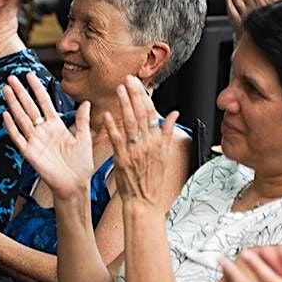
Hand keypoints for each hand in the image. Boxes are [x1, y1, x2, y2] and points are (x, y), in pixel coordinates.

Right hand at [2, 74, 94, 201]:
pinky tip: (6, 114)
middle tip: (11, 77)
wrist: (75, 184)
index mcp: (56, 125)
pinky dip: (12, 127)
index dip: (37, 88)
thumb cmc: (81, 164)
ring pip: (22, 118)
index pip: (44, 102)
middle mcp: (43, 131)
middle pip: (29, 107)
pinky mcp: (30, 153)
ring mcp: (35, 141)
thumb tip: (87, 102)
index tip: (29, 75)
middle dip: (20, 92)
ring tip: (6, 90)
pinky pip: (18, 138)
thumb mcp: (84, 138)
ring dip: (13, 104)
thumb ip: (83, 120)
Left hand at [104, 75, 180, 209]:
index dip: (144, 96)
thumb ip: (168, 133)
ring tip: (119, 89)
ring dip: (124, 105)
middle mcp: (148, 144)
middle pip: (140, 114)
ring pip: (129, 123)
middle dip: (134, 95)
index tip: (138, 83)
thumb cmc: (153, 181)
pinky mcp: (122, 159)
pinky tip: (107, 115)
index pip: (151, 113)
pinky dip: (112, 127)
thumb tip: (174, 114)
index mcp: (159, 141)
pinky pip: (116, 140)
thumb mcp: (166, 155)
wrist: (144, 202)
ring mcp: (135, 151)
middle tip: (128, 79)